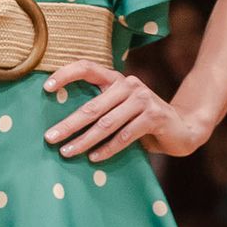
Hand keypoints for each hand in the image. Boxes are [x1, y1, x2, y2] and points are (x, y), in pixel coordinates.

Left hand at [42, 63, 210, 161]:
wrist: (181, 129)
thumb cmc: (142, 122)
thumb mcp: (120, 111)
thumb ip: (100, 109)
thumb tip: (62, 124)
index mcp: (116, 80)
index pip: (87, 67)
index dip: (65, 74)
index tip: (45, 88)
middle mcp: (129, 85)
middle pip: (92, 106)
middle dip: (69, 124)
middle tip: (49, 137)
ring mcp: (143, 99)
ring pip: (106, 123)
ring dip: (84, 140)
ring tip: (67, 152)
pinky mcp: (154, 116)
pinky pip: (125, 136)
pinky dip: (108, 149)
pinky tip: (94, 158)